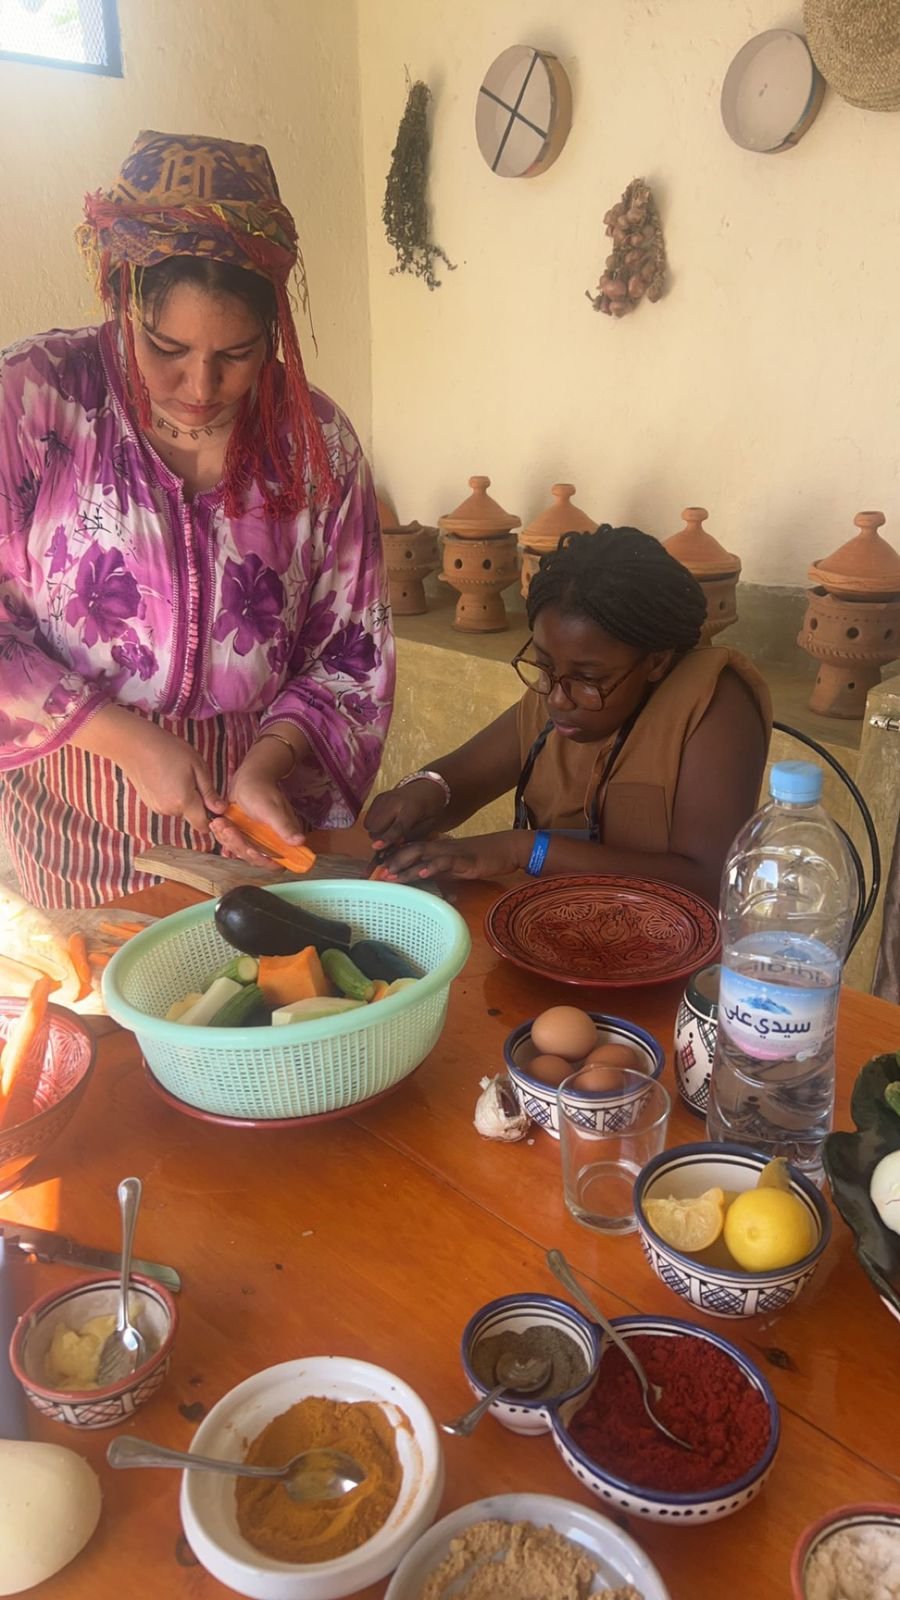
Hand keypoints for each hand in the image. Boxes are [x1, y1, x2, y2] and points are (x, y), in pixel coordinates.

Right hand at [114, 719, 222, 835]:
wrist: (135, 744)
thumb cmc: (169, 750)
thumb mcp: (197, 766)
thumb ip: (209, 792)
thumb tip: (221, 810)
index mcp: (184, 802)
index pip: (203, 826)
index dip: (211, 817)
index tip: (213, 802)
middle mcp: (169, 810)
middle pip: (191, 816)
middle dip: (197, 803)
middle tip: (193, 778)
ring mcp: (156, 807)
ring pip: (179, 809)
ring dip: (183, 798)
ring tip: (177, 774)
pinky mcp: (149, 802)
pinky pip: (168, 804)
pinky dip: (171, 795)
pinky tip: (166, 777)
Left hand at [212, 738, 306, 864]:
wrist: (248, 778)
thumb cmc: (262, 790)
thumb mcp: (273, 809)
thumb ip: (284, 827)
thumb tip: (300, 841)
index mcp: (282, 839)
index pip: (275, 863)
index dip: (263, 861)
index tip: (250, 850)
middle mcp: (269, 843)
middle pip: (253, 858)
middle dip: (238, 844)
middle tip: (229, 828)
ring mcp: (254, 839)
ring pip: (240, 851)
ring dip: (228, 839)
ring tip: (221, 823)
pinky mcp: (242, 835)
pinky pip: (231, 843)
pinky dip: (223, 836)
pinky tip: (219, 825)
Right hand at [365, 778, 447, 849]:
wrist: (426, 788)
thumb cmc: (430, 810)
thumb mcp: (428, 824)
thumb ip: (412, 836)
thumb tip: (393, 846)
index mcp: (412, 808)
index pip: (397, 826)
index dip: (387, 838)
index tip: (377, 847)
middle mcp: (395, 801)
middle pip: (377, 826)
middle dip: (380, 838)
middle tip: (390, 841)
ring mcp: (384, 798)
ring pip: (369, 823)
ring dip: (376, 832)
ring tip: (388, 832)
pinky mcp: (377, 798)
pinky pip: (368, 818)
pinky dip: (373, 825)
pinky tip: (385, 824)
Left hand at [378, 831, 528, 884]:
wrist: (507, 849)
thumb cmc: (484, 858)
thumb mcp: (457, 867)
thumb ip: (440, 872)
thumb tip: (424, 880)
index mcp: (439, 848)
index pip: (412, 851)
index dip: (394, 859)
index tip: (377, 870)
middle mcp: (442, 847)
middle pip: (411, 850)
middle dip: (393, 862)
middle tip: (376, 875)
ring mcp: (452, 852)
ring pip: (424, 855)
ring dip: (406, 865)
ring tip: (390, 875)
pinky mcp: (465, 859)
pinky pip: (446, 862)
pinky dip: (432, 867)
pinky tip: (421, 873)